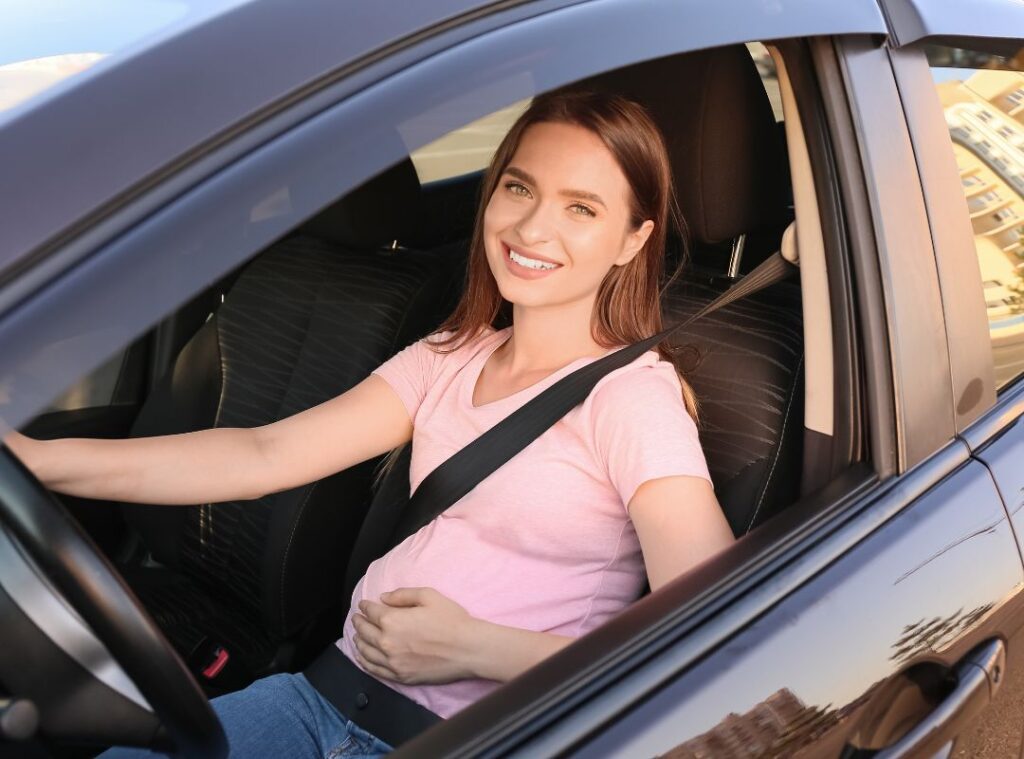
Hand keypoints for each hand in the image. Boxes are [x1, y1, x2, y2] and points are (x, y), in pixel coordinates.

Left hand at [351, 587, 476, 684]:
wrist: (467, 649)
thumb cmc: (451, 620)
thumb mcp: (429, 596)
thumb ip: (403, 595)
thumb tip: (383, 598)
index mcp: (392, 620)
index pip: (371, 612)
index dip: (366, 606)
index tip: (364, 604)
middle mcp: (387, 642)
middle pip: (365, 632)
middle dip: (359, 623)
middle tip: (357, 618)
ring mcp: (392, 662)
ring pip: (366, 652)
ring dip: (359, 641)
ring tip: (357, 636)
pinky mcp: (400, 676)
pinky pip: (374, 670)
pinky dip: (364, 662)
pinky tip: (362, 657)